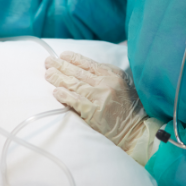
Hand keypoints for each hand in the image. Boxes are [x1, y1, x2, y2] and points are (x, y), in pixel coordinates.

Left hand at [45, 51, 161, 164]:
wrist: (137, 130)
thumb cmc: (129, 108)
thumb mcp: (123, 84)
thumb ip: (107, 75)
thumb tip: (84, 68)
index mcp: (113, 74)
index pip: (89, 63)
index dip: (74, 58)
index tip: (62, 55)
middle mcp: (106, 83)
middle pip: (78, 72)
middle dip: (61, 65)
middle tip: (48, 61)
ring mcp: (100, 97)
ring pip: (74, 84)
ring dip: (58, 78)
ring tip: (48, 74)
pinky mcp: (94, 112)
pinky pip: (75, 101)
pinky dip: (64, 95)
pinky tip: (56, 92)